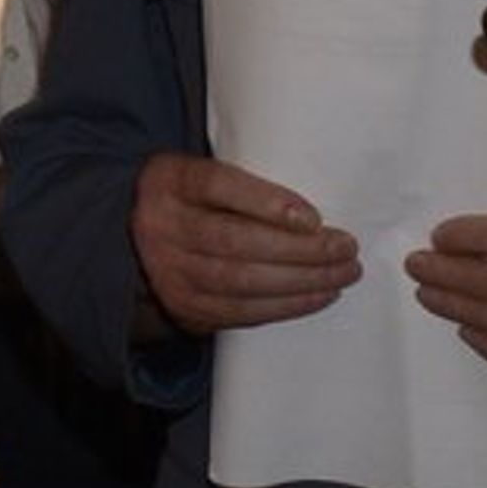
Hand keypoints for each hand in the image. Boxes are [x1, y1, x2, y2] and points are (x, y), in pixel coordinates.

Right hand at [127, 151, 356, 341]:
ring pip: (241, 281)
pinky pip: (241, 312)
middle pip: (234, 240)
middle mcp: (161, 226)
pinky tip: (318, 295)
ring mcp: (170, 272)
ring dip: (302, 281)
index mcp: (169, 181)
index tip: (314, 218)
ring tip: (343, 273)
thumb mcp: (203, 175)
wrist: (139, 242)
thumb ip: (244, 183)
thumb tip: (315, 212)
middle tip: (346, 248)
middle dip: (300, 249)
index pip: (216, 185)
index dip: (267, 202)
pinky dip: (286, 306)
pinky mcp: (185, 307)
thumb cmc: (193, 202)